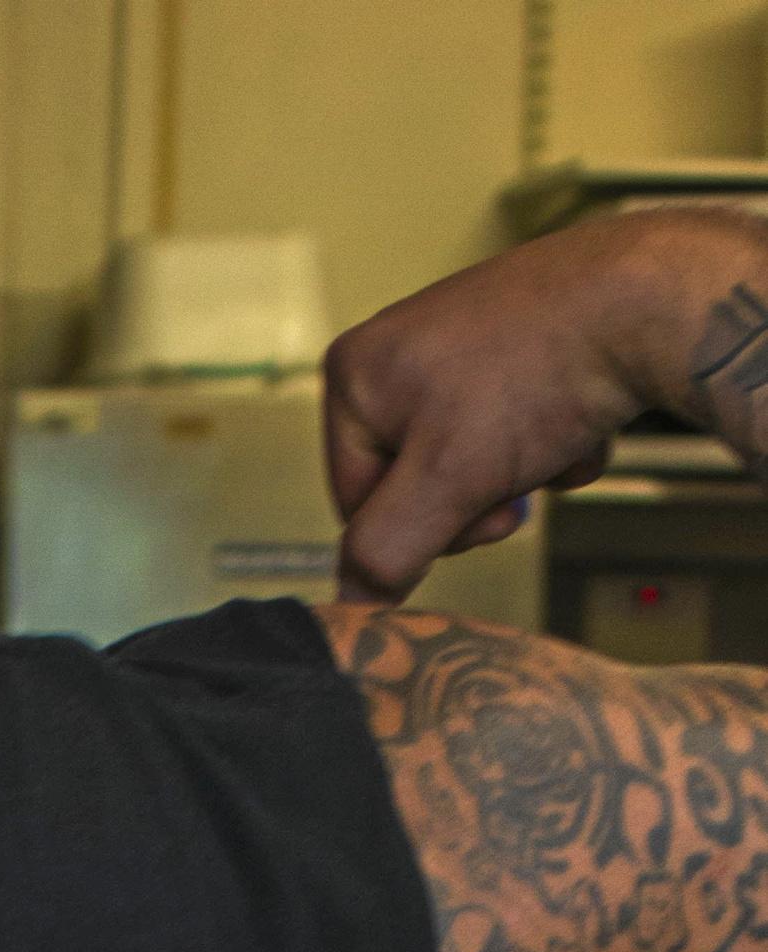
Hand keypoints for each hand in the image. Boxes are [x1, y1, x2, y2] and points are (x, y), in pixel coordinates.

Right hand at [324, 208, 767, 601]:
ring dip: (522, 473)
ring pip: (474, 462)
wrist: (650, 297)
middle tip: (518, 473)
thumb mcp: (445, 481)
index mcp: (356, 374)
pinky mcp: (519, 343)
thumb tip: (355, 601)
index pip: (357, 506)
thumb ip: (386, 551)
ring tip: (556, 434)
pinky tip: (580, 417)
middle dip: (478, 496)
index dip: (418, 529)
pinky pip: (518, 427)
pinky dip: (552, 438)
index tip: (473, 509)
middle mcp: (400, 351)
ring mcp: (462, 344)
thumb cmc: (542, 369)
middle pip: (419, 485)